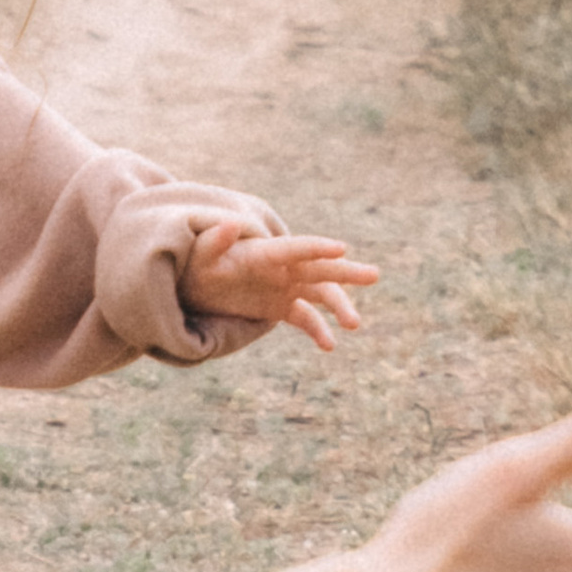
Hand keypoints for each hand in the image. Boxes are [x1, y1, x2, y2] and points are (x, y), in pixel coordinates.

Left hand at [183, 217, 378, 352]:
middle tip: (374, 275)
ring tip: (354, 324)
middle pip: (319, 268)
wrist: (197, 282)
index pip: (295, 248)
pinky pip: (306, 318)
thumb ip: (216, 241)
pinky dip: (319, 331)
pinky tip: (329, 346)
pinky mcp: (283, 306)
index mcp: (265, 252)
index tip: (342, 248)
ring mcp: (286, 287)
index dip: (316, 248)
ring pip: (321, 294)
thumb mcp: (202, 252)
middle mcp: (283, 268)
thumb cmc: (199, 262)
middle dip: (346, 272)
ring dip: (339, 306)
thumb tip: (225, 225)